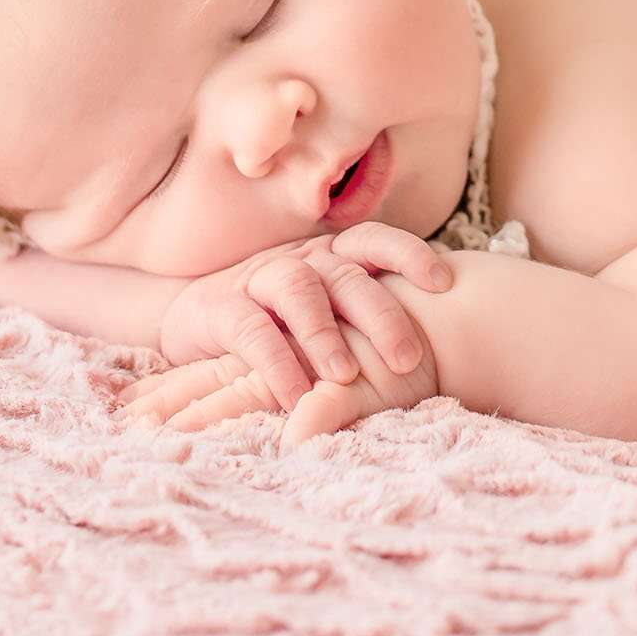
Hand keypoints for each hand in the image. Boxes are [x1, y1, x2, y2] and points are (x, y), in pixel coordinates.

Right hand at [155, 223, 452, 416]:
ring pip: (300, 292)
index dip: (410, 254)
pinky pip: (252, 331)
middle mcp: (301, 260)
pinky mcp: (221, 309)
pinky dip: (276, 363)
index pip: (375, 240)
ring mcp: (259, 279)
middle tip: (408, 360)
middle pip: (347, 275)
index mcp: (333, 256)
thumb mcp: (326, 312)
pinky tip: (295, 395)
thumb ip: (368, 319)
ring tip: (346, 376)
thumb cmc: (278, 321)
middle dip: (381, 315)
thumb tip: (446, 343)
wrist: (190, 318)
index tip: (443, 281)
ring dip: (326, 334)